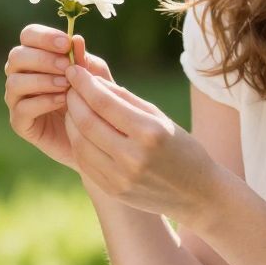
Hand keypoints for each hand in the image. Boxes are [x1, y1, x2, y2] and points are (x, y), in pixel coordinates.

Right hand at [4, 25, 114, 172]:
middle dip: (43, 59)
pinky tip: (63, 101)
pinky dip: (42, 102)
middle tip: (67, 67)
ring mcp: (17, 99)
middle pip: (17, 56)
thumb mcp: (95, 78)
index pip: (28, 35)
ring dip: (42, 81)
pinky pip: (21, 108)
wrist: (95, 138)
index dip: (44, 37)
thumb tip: (76, 39)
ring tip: (66, 86)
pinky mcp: (19, 122)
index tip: (66, 44)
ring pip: (15, 82)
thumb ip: (85, 60)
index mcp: (36, 56)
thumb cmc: (93, 100)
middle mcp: (21, 74)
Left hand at [61, 62, 220, 224]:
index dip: (84, 83)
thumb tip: (93, 80)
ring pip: (80, 143)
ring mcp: (121, 177)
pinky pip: (85, 162)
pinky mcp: (113, 190)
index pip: (104, 102)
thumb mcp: (159, 117)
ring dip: (70, 121)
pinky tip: (80, 130)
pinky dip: (78, 142)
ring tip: (73, 107)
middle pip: (87, 122)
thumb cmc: (181, 147)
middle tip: (69, 87)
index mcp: (149, 132)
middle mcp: (133, 157)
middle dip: (73, 100)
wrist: (196, 194)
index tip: (73, 70)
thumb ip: (125, 99)